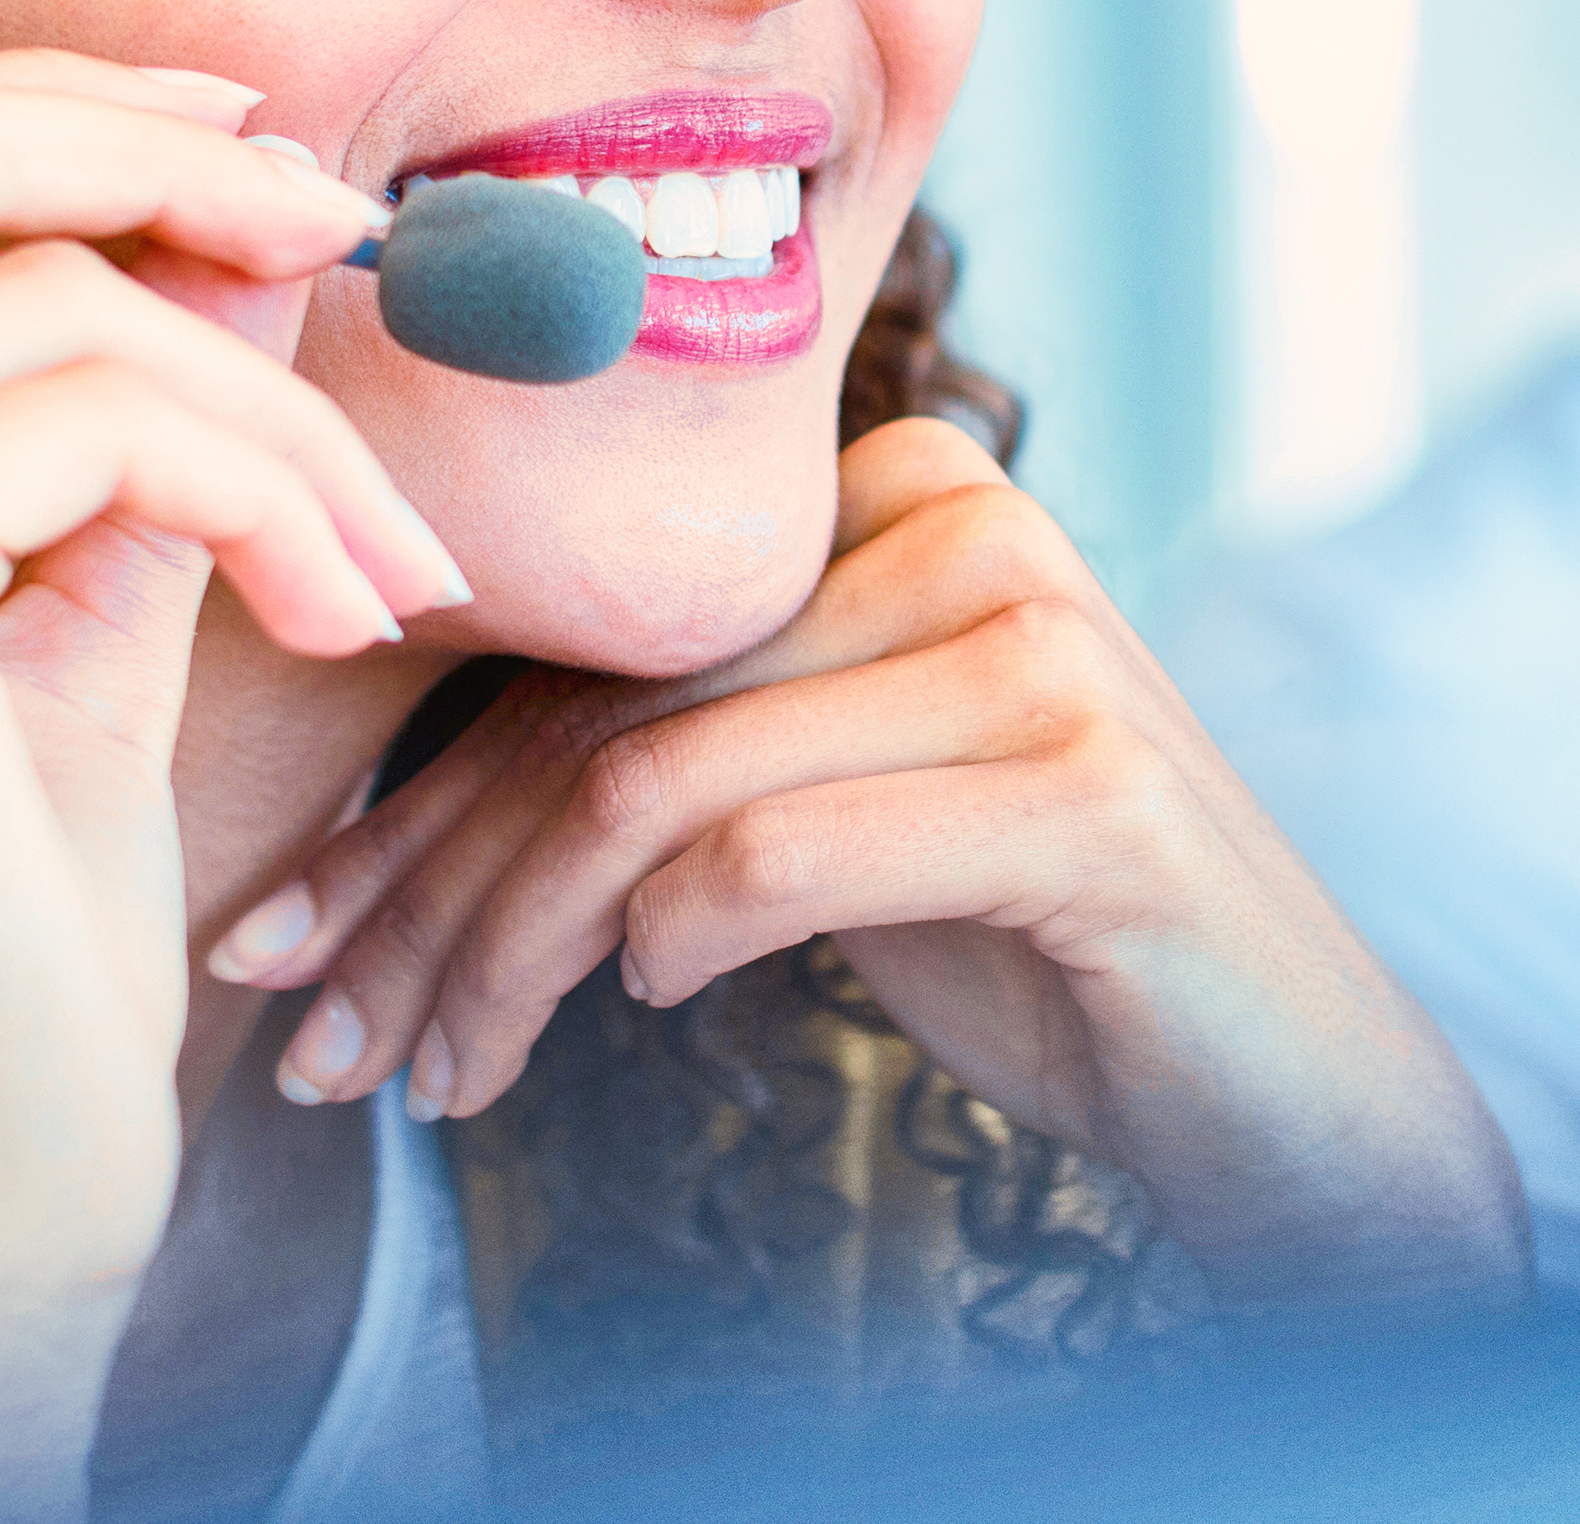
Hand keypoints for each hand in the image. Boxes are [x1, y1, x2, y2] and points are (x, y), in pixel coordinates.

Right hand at [0, 51, 463, 1518]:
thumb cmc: (1, 909)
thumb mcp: (71, 580)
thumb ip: (126, 384)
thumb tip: (254, 196)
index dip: (37, 106)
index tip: (242, 159)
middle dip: (141, 145)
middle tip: (338, 232)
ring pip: (53, 294)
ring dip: (278, 405)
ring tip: (378, 552)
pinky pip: (110, 411)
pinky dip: (272, 490)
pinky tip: (341, 613)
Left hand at [214, 418, 1527, 1310]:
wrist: (1292, 1085)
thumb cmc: (1045, 949)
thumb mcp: (844, 814)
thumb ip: (694, 754)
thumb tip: (401, 838)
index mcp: (906, 495)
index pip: (596, 650)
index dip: (412, 805)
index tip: (288, 942)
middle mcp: (976, 529)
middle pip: (608, 714)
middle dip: (423, 897)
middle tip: (311, 1043)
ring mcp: (1042, 648)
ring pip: (660, 787)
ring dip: (507, 958)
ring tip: (436, 1080)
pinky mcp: (1084, 789)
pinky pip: (776, 851)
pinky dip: (672, 943)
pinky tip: (647, 1008)